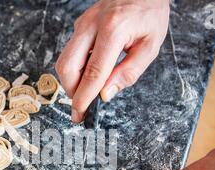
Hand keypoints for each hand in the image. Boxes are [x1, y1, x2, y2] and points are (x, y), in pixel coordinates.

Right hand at [55, 0, 169, 121]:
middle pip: (68, 66)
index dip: (84, 96)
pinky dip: (76, 69)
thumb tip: (106, 94)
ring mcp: (82, 24)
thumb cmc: (150, 12)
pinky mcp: (80, 25)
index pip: (93, 71)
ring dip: (72, 81)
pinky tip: (89, 76)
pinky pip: (71, 52)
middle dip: (71, 90)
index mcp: (114, 30)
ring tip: (87, 92)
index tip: (80, 112)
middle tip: (81, 106)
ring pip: (65, 60)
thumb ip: (129, 72)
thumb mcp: (150, 45)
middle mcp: (92, 25)